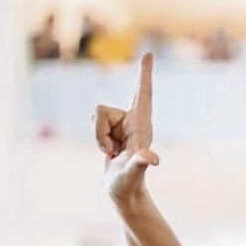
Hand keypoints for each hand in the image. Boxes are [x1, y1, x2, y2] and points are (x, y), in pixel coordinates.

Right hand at [94, 53, 158, 205]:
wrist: (124, 192)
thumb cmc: (129, 183)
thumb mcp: (133, 173)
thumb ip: (140, 163)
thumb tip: (152, 159)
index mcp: (141, 125)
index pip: (142, 94)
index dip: (143, 74)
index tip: (148, 54)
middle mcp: (133, 121)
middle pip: (102, 110)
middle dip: (101, 131)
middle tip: (114, 149)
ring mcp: (122, 125)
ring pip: (95, 117)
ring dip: (97, 137)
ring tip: (112, 154)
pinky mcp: (112, 131)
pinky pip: (94, 124)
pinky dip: (96, 139)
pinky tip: (109, 152)